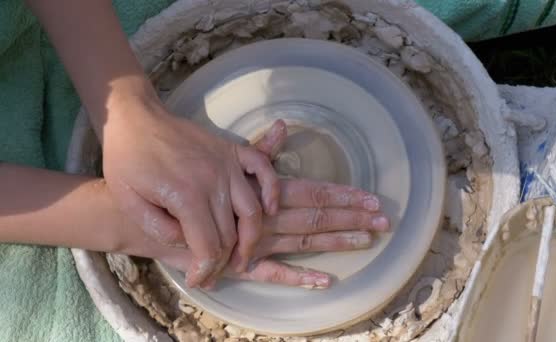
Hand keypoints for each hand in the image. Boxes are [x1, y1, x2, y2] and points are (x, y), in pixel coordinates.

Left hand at [101, 96, 278, 287]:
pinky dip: (272, 190)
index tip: (198, 280)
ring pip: (253, 211)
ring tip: (242, 256)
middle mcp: (213, 181)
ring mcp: (226, 164)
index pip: (209, 247)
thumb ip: (159, 230)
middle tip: (213, 274)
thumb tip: (188, 243)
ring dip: (252, 239)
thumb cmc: (126, 160)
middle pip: (232, 234)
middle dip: (225, 262)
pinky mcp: (232, 151)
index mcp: (186, 197)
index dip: (206, 270)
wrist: (135, 119)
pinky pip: (264, 169)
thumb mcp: (129, 202)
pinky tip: (269, 209)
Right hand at [136, 121, 388, 288]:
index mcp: (264, 192)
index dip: (344, 196)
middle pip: (316, 217)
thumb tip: (282, 127)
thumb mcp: (226, 162)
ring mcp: (254, 242)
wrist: (146, 213)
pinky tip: (324, 281)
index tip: (371, 199)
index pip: (312, 192)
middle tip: (385, 221)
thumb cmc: (186, 184)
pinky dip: (298, 277)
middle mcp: (265, 216)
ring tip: (365, 242)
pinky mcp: (238, 264)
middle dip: (351, 219)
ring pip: (302, 242)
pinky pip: (272, 274)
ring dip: (334, 242)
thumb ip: (258, 150)